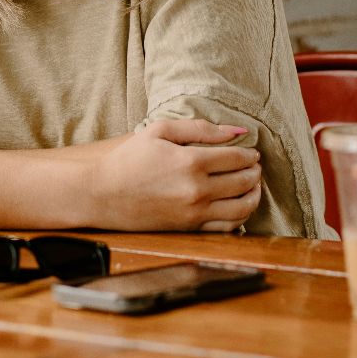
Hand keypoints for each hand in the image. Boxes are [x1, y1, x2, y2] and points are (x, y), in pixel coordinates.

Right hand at [87, 119, 262, 231]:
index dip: (250, 154)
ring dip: (254, 195)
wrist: (101, 194)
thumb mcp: (159, 131)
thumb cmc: (129, 159)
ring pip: (242, 207)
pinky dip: (241, 217)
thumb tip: (238, 130)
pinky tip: (239, 207)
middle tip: (255, 167)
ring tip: (253, 186)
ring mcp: (195, 213)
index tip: (252, 152)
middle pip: (244, 181)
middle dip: (255, 172)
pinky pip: (227, 227)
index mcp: (191, 162)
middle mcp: (197, 190)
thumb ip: (201, 128)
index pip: (237, 158)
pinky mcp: (189, 229)